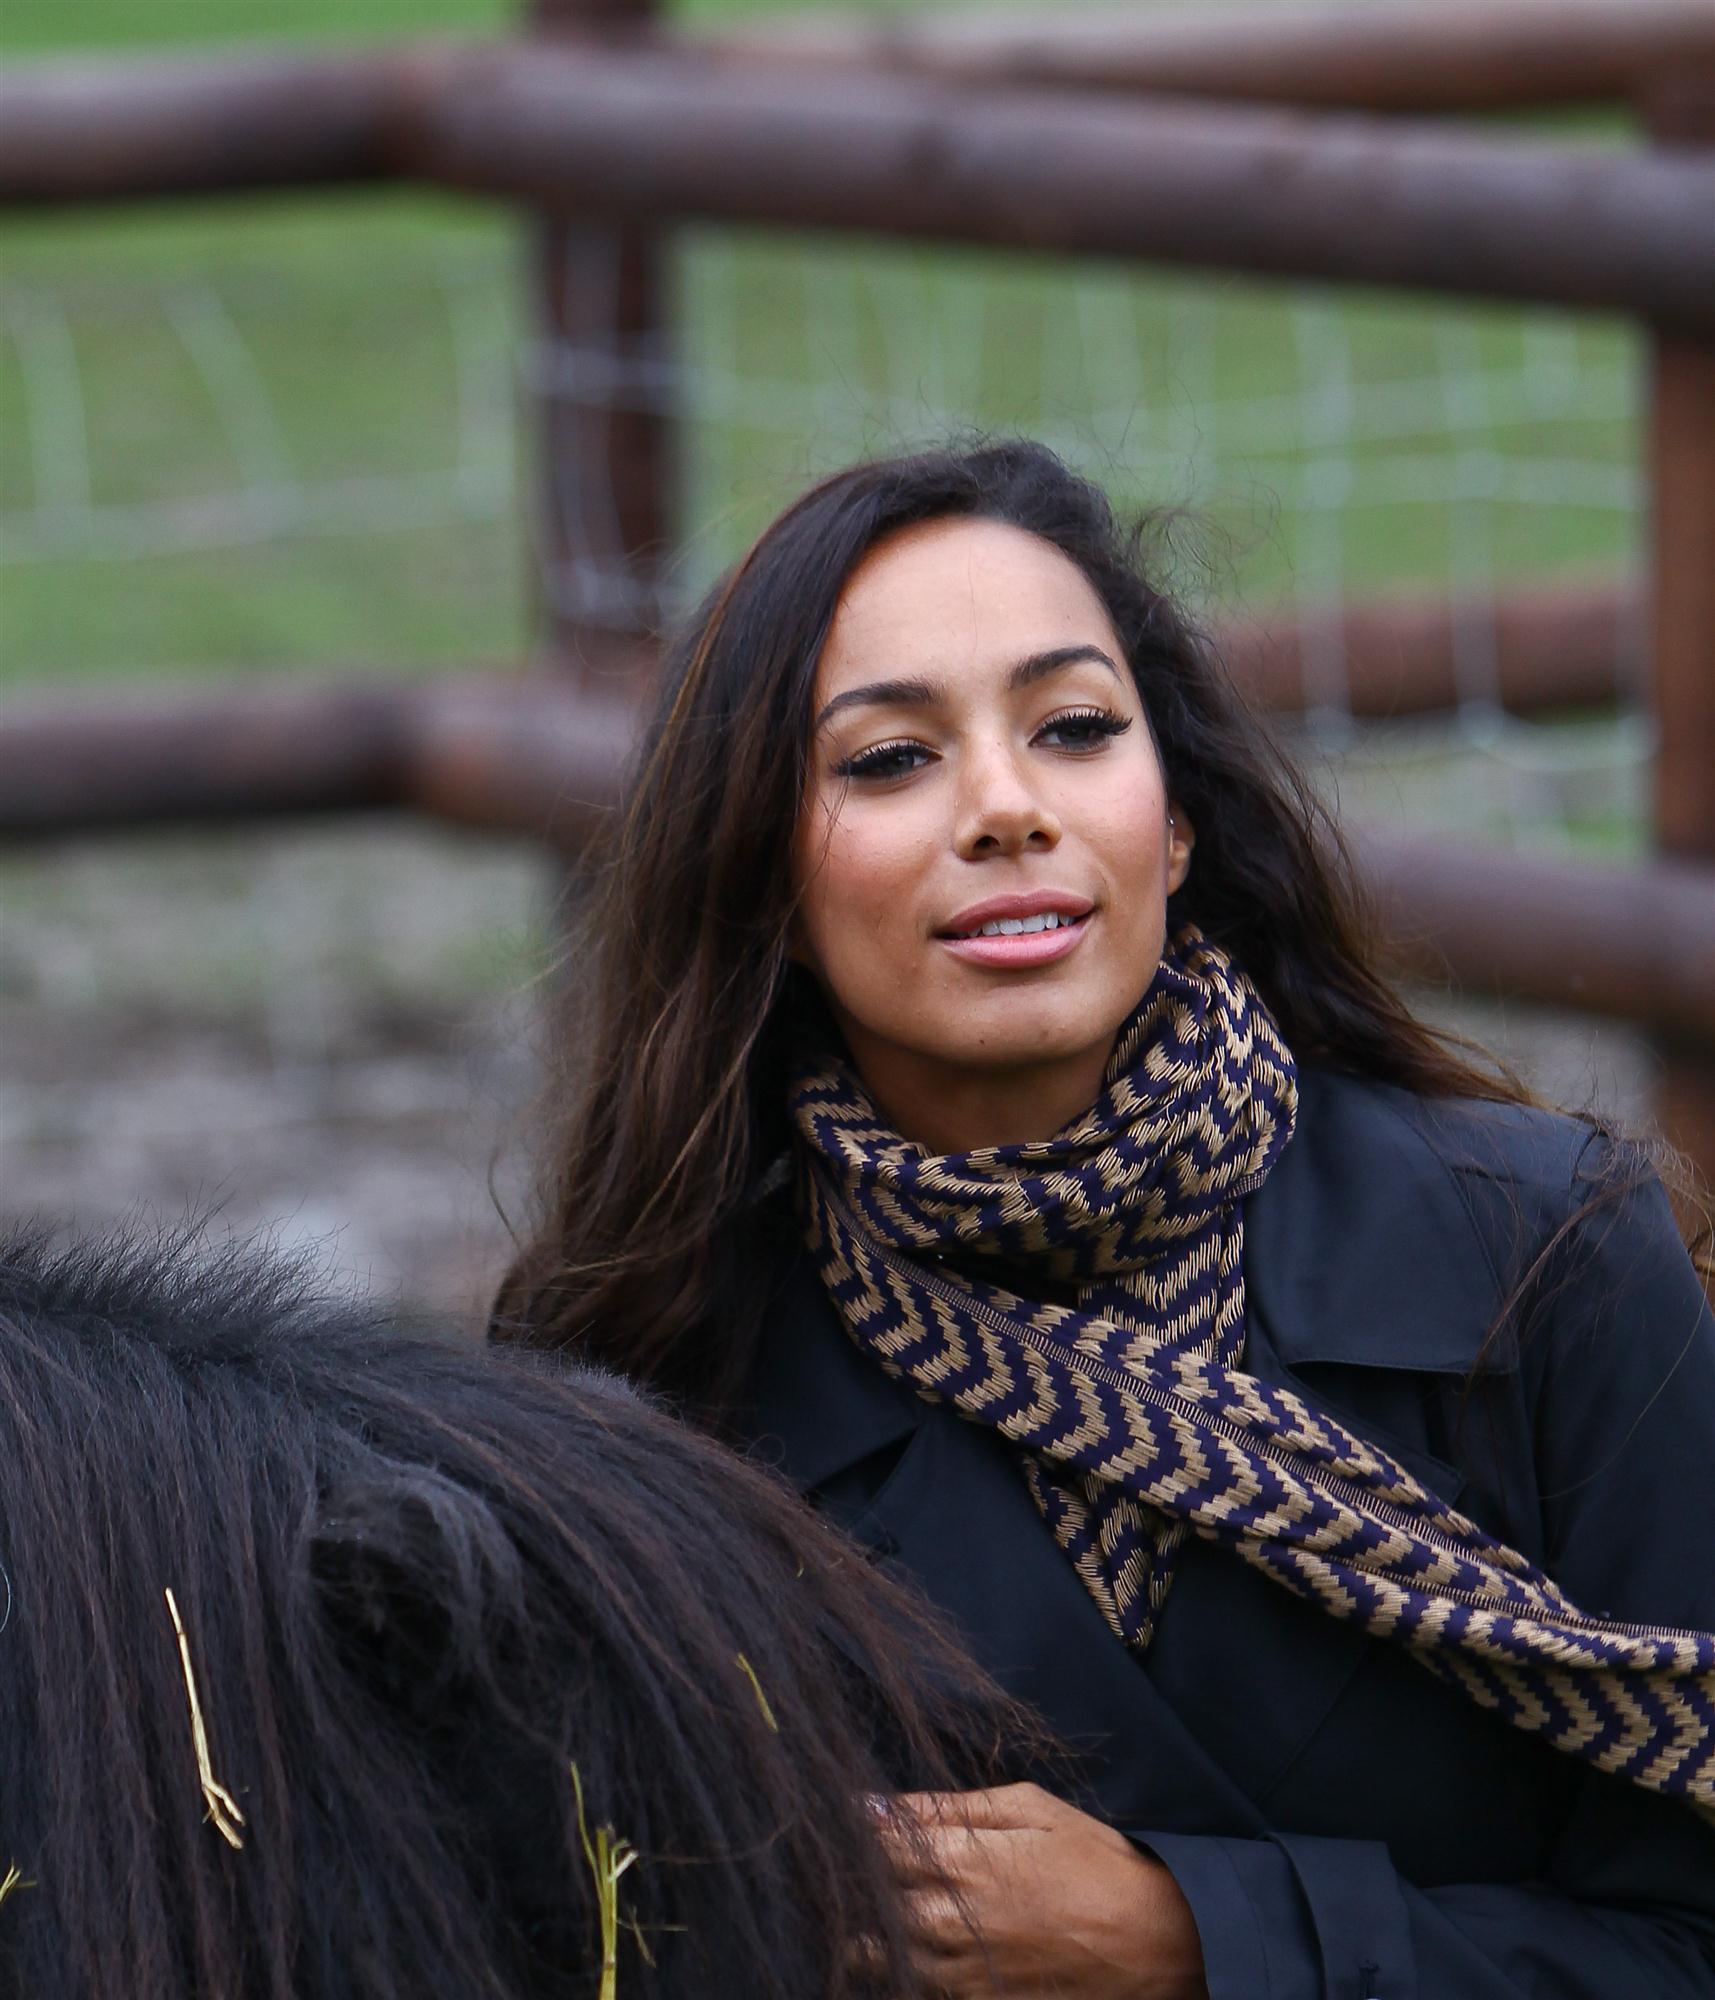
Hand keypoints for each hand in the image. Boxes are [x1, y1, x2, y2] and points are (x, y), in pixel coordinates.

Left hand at [873, 1781, 1207, 1998]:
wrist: (1156, 1953)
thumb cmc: (1098, 1866)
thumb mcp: (1034, 1811)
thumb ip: (952, 1807)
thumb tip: (876, 1802)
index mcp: (963, 1860)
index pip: (874, 1845)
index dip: (849, 1833)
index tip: (839, 1821)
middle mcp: (949, 1919)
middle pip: (866, 1900)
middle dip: (848, 1878)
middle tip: (840, 1862)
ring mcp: (958, 1972)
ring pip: (874, 1954)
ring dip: (860, 1929)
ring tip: (861, 1907)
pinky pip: (910, 1991)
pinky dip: (891, 1971)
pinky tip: (896, 1950)